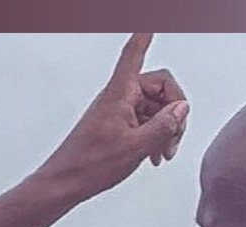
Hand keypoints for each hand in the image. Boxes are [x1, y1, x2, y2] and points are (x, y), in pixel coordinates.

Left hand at [32, 32, 190, 203]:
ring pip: (155, 107)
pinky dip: (155, 135)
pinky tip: (156, 155)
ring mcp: (117, 111)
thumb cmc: (89, 166)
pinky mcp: (116, 124)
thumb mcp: (136, 147)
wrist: (64, 184)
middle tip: (174, 139)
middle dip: (174, 112)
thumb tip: (181, 108)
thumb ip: (164, 126)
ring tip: (164, 153)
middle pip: (159, 88)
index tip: (149, 23)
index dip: (143, 37)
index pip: (133, 55)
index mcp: (118, 94)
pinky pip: (145, 120)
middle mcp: (118, 97)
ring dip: (166, 128)